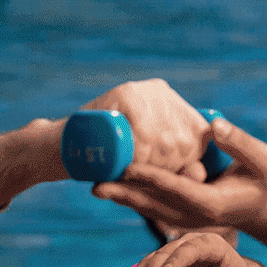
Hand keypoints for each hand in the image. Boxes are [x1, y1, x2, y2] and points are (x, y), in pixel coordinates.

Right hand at [83, 79, 210, 175]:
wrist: (66, 145)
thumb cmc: (111, 159)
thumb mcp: (150, 163)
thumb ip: (178, 167)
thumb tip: (201, 175)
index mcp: (173, 104)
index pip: (199, 137)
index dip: (185, 162)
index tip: (165, 174)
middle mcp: (161, 93)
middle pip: (183, 142)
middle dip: (165, 168)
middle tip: (141, 176)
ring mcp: (143, 90)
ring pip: (165, 142)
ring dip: (149, 167)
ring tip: (130, 173)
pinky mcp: (127, 94)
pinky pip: (145, 136)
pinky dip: (138, 158)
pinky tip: (126, 166)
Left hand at [93, 118, 266, 228]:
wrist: (264, 208)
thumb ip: (241, 143)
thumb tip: (214, 125)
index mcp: (213, 204)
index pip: (176, 189)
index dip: (151, 177)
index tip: (128, 165)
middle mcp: (195, 218)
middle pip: (154, 205)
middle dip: (124, 193)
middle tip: (95, 183)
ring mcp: (186, 222)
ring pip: (149, 210)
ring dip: (122, 199)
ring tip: (94, 186)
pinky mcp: (180, 218)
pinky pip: (152, 209)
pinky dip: (132, 199)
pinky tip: (112, 188)